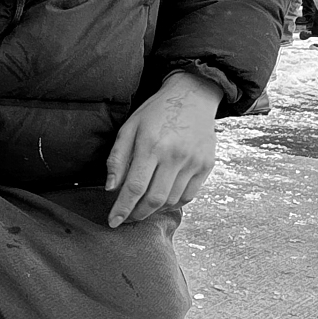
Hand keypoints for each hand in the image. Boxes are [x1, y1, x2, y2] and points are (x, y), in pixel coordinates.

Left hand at [104, 70, 221, 227]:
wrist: (192, 96)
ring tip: (143, 207)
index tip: (113, 222)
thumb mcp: (129, 128)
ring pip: (172, 200)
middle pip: (154, 199)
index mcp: (151, 145)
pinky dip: (174, 203)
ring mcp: (193, 162)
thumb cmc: (156, 112)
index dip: (122, 208)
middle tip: (127, 218)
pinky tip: (163, 199)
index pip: (134, 187)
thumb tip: (111, 188)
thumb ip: (117, 158)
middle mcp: (174, 156)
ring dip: (155, 209)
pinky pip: (189, 195)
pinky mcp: (206, 165)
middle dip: (137, 214)